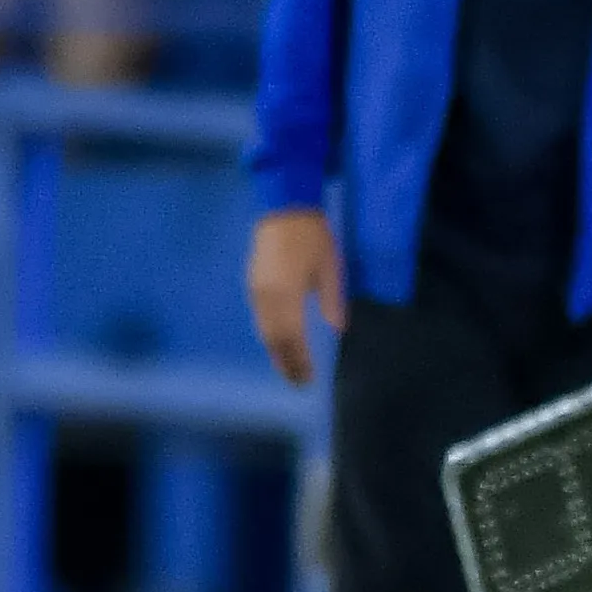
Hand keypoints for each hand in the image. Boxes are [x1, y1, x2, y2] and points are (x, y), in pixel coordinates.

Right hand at [246, 207, 342, 387]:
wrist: (283, 209)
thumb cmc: (313, 237)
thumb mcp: (331, 268)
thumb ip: (332, 300)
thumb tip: (338, 329)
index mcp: (286, 293)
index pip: (291, 337)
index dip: (299, 360)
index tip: (309, 378)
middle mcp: (266, 296)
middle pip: (274, 339)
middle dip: (286, 362)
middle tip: (299, 382)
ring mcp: (255, 291)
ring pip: (264, 331)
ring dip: (276, 352)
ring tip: (289, 370)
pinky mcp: (252, 285)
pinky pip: (259, 319)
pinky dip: (269, 337)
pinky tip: (279, 345)